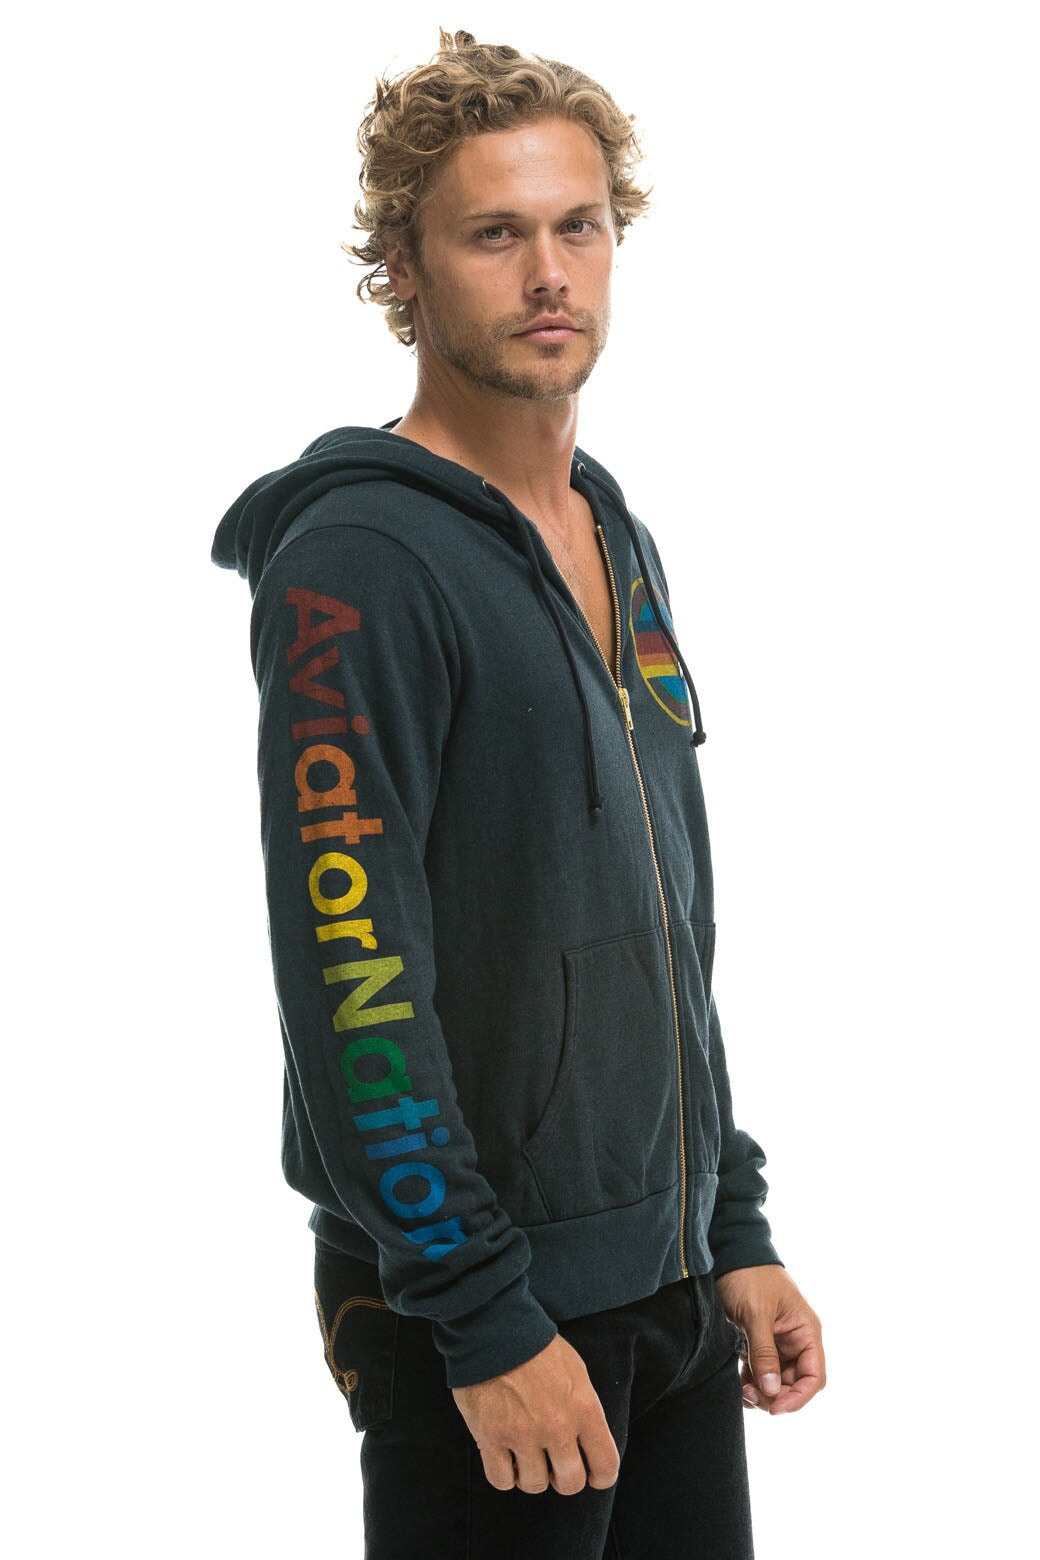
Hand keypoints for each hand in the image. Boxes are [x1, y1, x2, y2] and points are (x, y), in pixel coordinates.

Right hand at [452, 1333, 619, 1494]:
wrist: (494, 1329)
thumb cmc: (536, 1347)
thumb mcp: (576, 1371)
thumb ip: (584, 1409)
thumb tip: (586, 1442)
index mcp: (583, 1408)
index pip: (606, 1465)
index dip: (600, 1476)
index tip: (592, 1475)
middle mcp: (557, 1427)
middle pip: (571, 1483)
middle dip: (563, 1478)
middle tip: (553, 1465)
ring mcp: (523, 1435)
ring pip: (535, 1485)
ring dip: (530, 1474)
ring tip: (525, 1455)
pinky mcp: (491, 1437)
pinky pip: (500, 1480)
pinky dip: (503, 1474)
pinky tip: (504, 1457)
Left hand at [715, 1265, 824, 1414]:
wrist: (729, 1252)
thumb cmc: (749, 1275)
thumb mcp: (756, 1312)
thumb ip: (765, 1352)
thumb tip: (772, 1391)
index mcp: (805, 1331)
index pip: (814, 1376)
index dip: (798, 1397)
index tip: (775, 1408)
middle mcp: (795, 1340)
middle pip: (794, 1383)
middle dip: (775, 1396)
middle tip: (750, 1396)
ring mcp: (777, 1343)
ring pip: (776, 1381)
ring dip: (762, 1392)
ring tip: (742, 1390)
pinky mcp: (758, 1343)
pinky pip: (761, 1372)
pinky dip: (752, 1382)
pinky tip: (739, 1383)